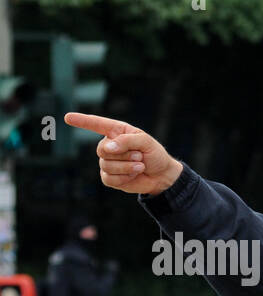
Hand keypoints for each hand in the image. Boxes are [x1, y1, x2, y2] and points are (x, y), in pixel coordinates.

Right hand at [64, 113, 182, 195]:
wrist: (162, 175)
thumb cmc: (155, 155)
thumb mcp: (146, 142)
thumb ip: (126, 141)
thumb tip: (108, 148)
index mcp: (116, 131)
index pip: (96, 124)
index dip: (82, 121)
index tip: (67, 117)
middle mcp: (109, 145)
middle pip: (102, 150)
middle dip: (123, 154)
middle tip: (139, 156)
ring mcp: (108, 162)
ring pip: (106, 165)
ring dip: (127, 166)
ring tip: (140, 165)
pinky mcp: (109, 177)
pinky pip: (109, 178)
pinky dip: (124, 178)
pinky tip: (134, 175)